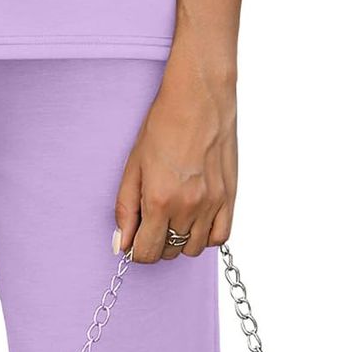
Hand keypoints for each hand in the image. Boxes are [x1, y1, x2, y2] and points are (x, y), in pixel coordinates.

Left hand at [113, 56, 237, 262]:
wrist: (199, 99)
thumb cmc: (163, 126)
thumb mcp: (133, 166)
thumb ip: (125, 209)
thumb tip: (121, 243)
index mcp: (159, 200)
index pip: (147, 252)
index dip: (136, 251)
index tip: (134, 241)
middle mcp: (188, 207)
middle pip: (169, 252)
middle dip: (155, 244)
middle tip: (150, 223)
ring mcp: (213, 203)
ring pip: (194, 249)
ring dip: (179, 241)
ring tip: (172, 219)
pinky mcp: (230, 196)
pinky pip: (220, 237)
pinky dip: (205, 236)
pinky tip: (195, 220)